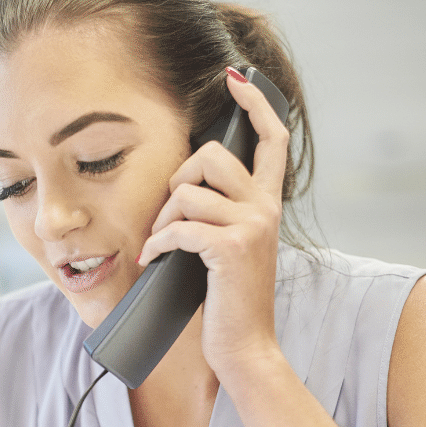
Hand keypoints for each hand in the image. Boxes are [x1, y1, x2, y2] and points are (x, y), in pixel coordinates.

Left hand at [137, 69, 289, 382]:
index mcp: (268, 204)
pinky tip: (152, 260)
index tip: (235, 79)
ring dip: (162, 216)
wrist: (245, 346)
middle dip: (177, 180)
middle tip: (168, 214)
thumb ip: (219, 214)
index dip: (255, 103)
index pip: (273, 139)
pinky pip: (178, 227)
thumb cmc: (229, 300)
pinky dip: (157, 243)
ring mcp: (251, 227)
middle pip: (211, 156)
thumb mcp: (230, 248)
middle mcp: (265, 209)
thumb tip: (182, 187)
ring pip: (188, 191)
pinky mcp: (230, 248)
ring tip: (160, 244)